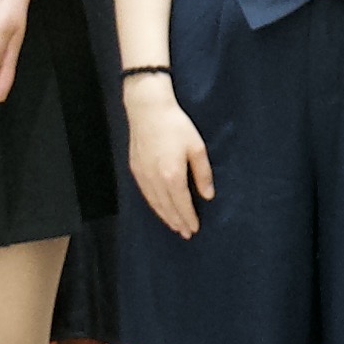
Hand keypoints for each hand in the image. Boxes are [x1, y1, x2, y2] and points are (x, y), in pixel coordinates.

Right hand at [128, 84, 215, 234]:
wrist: (148, 110)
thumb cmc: (176, 125)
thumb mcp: (197, 148)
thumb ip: (203, 173)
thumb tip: (208, 196)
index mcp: (172, 176)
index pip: (182, 205)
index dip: (188, 218)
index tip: (195, 229)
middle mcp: (155, 180)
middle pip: (167, 208)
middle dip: (177, 222)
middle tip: (186, 233)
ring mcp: (143, 176)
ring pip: (155, 203)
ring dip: (165, 217)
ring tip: (174, 226)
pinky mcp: (135, 169)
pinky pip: (146, 194)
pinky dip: (154, 205)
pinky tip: (159, 208)